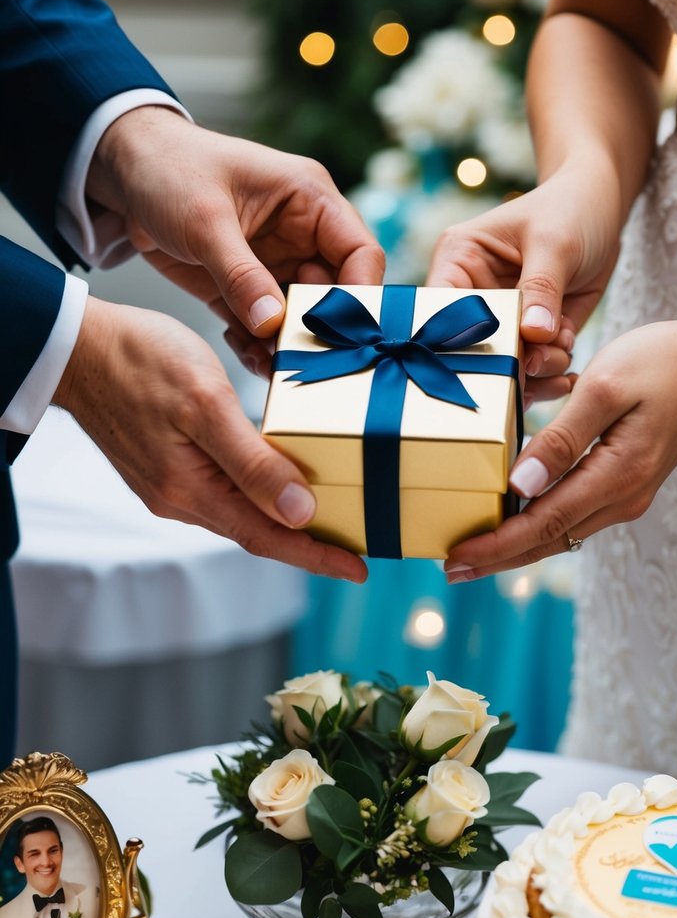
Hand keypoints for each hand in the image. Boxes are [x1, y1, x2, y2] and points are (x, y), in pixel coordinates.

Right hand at [53, 297, 367, 581]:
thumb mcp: (206, 405)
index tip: (359, 570)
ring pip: (239, 512)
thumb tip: (299, 512)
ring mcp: (169, 484)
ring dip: (283, 519)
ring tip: (329, 515)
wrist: (75, 347)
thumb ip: (253, 463)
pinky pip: (221, 491)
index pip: (268, 538)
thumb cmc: (139, 361)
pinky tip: (277, 479)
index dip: (317, 556)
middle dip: (308, 542)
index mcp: (191, 491)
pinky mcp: (164, 466)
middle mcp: (179, 499)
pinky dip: (257, 492)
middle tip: (356, 544)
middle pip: (257, 532)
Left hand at [87, 108, 384, 372]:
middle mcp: (302, 234)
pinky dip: (258, 345)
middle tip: (298, 358)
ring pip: (300, 317)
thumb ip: (241, 274)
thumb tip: (274, 323)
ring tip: (268, 366)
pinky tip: (245, 353)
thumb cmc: (169, 169)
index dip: (360, 295)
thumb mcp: (205, 219)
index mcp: (310, 200)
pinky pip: (265, 326)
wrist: (123, 173)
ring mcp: (275, 263)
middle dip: (319, 329)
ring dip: (287, 344)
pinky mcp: (246, 287)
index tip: (342, 333)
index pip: (360, 253)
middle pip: (335, 293)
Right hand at [427, 166, 620, 403]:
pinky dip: (552, 373)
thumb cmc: (571, 209)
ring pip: (505, 364)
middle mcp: (473, 295)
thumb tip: (533, 334)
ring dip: (537, 369)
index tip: (493, 360)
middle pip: (470, 348)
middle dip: (508, 362)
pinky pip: (533, 369)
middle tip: (541, 361)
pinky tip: (568, 361)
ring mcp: (502, 319)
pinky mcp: (530, 335)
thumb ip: (541, 288)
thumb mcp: (555, 242)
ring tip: (563, 349)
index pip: (441, 309)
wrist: (603, 210)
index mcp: (459, 261)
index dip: (457, 341)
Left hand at [443, 307, 676, 580]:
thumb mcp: (604, 388)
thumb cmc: (661, 361)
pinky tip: (513, 518)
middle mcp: (623, 498)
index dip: (496, 546)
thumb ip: (561, 439)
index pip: (543, 524)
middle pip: (549, 540)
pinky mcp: (626, 483)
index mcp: (617, 476)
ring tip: (472, 550)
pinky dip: (540, 524)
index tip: (455, 559)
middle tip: (451, 568)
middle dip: (498, 557)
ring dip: (517, 544)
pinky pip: (575, 515)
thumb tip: (520, 488)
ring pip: (561, 532)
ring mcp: (627, 495)